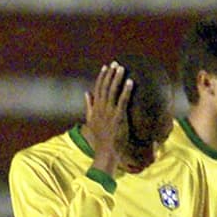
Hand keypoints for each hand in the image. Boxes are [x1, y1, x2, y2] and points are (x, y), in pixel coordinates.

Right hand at [83, 62, 130, 176]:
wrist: (106, 152)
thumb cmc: (100, 139)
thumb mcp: (91, 121)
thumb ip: (88, 106)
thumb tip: (86, 93)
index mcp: (95, 109)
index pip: (97, 89)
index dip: (102, 77)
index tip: (105, 67)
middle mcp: (101, 108)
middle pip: (105, 87)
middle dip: (110, 74)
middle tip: (116, 64)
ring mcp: (109, 113)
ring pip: (112, 91)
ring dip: (117, 78)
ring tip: (122, 68)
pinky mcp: (118, 117)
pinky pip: (122, 101)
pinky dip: (126, 90)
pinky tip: (130, 81)